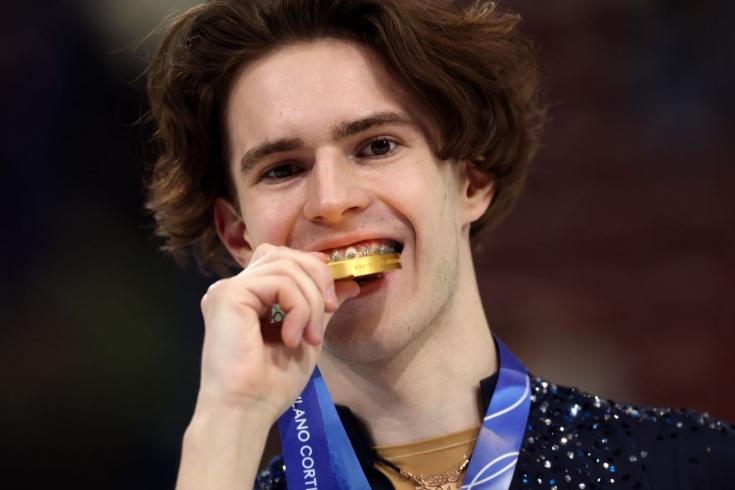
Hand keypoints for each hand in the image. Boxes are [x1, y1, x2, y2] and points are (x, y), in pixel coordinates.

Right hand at [196, 244, 358, 420]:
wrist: (246, 410)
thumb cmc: (270, 385)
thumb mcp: (306, 336)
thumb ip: (321, 307)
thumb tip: (350, 283)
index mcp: (247, 298)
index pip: (279, 258)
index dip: (310, 265)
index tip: (332, 294)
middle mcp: (233, 289)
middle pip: (285, 255)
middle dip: (317, 278)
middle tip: (329, 312)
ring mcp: (228, 290)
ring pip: (286, 266)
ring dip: (310, 301)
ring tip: (309, 337)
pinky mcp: (229, 295)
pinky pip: (280, 283)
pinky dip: (298, 309)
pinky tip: (293, 338)